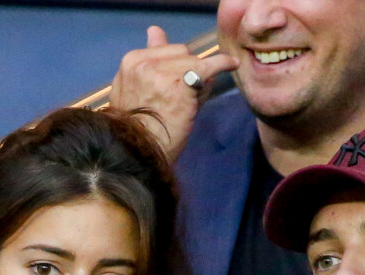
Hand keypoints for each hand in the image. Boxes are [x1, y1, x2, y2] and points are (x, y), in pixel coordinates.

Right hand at [110, 26, 238, 161]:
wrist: (142, 153)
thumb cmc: (141, 130)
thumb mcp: (135, 90)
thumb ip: (150, 62)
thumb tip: (157, 31)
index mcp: (131, 62)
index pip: (165, 50)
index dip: (178, 66)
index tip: (183, 83)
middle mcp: (144, 62)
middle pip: (181, 53)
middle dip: (190, 69)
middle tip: (190, 94)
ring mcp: (162, 72)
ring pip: (194, 62)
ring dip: (201, 77)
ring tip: (195, 100)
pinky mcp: (181, 84)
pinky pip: (207, 66)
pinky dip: (222, 64)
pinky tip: (232, 64)